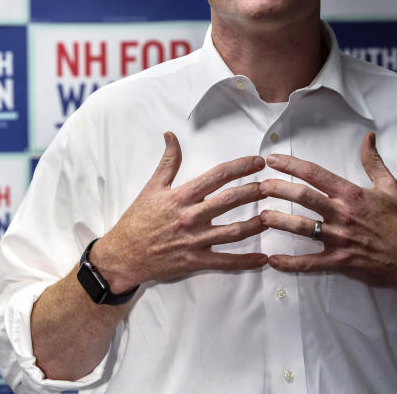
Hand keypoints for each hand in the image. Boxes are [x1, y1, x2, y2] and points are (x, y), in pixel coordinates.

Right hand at [92, 132, 268, 292]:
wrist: (123, 255)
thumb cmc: (137, 220)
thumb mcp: (151, 188)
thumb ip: (167, 162)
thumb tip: (171, 135)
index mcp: (181, 196)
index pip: (216, 176)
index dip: (240, 167)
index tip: (258, 162)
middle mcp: (190, 217)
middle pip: (230, 200)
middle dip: (254, 191)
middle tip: (274, 185)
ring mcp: (194, 241)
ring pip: (233, 232)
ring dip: (256, 224)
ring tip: (274, 216)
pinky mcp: (195, 261)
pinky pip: (225, 262)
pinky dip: (246, 261)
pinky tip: (263, 259)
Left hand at [259, 132, 396, 290]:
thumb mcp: (390, 187)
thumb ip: (374, 162)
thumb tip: (368, 137)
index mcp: (352, 194)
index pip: (316, 174)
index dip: (292, 165)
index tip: (272, 160)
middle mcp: (343, 214)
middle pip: (304, 198)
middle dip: (278, 190)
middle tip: (259, 186)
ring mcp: (340, 239)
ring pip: (302, 228)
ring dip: (279, 222)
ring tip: (260, 217)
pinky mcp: (340, 261)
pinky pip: (310, 263)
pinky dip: (290, 263)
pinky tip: (272, 260)